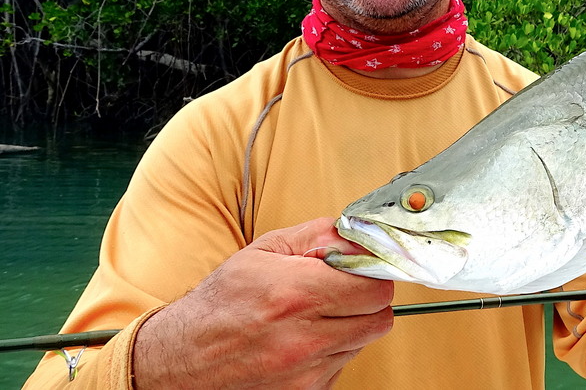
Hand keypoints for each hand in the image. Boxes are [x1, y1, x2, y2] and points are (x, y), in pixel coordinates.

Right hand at [132, 218, 393, 388]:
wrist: (183, 357)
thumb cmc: (221, 303)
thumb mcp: (264, 251)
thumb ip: (320, 236)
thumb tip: (360, 235)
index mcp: (295, 295)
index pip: (375, 286)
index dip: (372, 272)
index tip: (361, 267)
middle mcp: (304, 338)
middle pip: (379, 316)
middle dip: (367, 298)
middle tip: (342, 288)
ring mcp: (307, 371)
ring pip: (364, 340)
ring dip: (351, 323)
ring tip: (315, 313)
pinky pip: (343, 362)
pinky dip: (333, 347)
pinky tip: (304, 336)